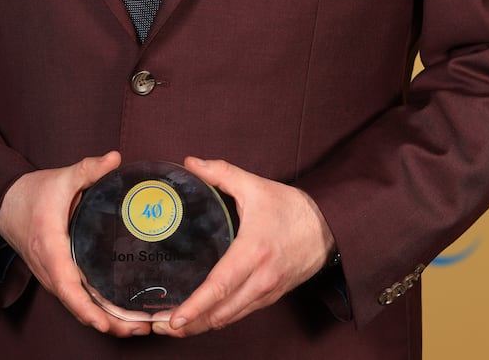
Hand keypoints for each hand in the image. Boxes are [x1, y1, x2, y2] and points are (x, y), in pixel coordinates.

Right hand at [0, 151, 151, 337]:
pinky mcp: (56, 276)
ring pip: (77, 307)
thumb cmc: (33, 193)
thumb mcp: (61, 178)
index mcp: (51, 247)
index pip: (68, 286)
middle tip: (139, 329)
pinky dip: (95, 311)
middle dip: (107, 323)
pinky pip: (75, 299)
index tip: (106, 323)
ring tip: (136, 327)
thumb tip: (116, 158)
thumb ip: (88, 168)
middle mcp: (49, 269)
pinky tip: (118, 314)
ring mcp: (51, 276)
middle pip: (77, 306)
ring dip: (104, 321)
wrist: (6, 204)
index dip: (87, 308)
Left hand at [152, 156, 335, 336]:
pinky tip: (203, 316)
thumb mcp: (254, 185)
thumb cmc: (290, 208)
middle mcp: (261, 278)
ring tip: (175, 327)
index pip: (219, 286)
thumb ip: (220, 173)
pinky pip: (241, 314)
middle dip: (190, 325)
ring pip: (230, 319)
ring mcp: (267, 291)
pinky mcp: (271, 296)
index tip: (174, 319)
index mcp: (253, 251)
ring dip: (203, 325)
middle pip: (220, 313)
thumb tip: (190, 163)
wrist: (327, 227)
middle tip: (161, 327)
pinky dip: (220, 319)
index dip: (195, 306)